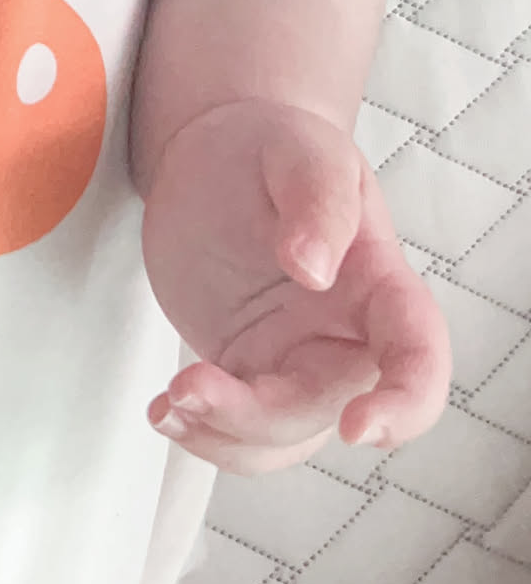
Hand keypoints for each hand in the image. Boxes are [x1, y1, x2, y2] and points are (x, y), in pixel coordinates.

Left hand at [140, 101, 451, 475]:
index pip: (418, 354)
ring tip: (167, 404)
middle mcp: (346, 335)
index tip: (361, 428)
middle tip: (189, 387)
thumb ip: (318, 202)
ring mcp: (295, 359)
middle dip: (259, 416)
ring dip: (224, 437)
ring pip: (281, 436)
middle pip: (327, 406)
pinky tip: (164, 409)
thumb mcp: (302, 152)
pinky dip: (203, 433)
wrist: (216, 154)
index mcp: (379, 284)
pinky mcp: (247, 369)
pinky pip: (239, 430)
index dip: (406, 402)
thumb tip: (314, 269)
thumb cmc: (273, 146)